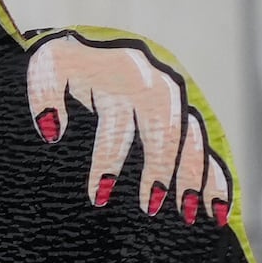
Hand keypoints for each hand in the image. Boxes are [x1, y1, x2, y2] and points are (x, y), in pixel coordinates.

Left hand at [29, 34, 232, 225]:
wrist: (93, 48)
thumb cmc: (68, 64)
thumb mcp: (47, 67)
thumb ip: (43, 94)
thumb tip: (52, 131)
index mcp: (123, 73)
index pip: (118, 119)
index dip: (109, 157)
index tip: (98, 195)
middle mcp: (157, 84)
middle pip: (166, 126)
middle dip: (161, 165)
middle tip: (149, 206)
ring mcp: (177, 101)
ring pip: (194, 137)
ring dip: (194, 175)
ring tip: (188, 214)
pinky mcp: (187, 117)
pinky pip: (207, 148)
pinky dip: (216, 178)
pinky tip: (218, 211)